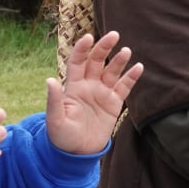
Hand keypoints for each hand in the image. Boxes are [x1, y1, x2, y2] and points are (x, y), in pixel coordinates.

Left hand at [46, 31, 142, 153]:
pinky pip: (124, 87)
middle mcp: (88, 85)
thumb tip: (49, 80)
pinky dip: (131, 77)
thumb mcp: (55, 119)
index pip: (78, 62)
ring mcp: (102, 93)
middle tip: (114, 34)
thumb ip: (55, 100)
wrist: (77, 153)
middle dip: (104, 47)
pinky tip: (138, 67)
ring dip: (119, 60)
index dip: (82, 49)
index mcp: (73, 86)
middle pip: (97, 61)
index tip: (88, 37)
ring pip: (112, 71)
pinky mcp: (114, 104)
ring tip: (126, 50)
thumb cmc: (61, 137)